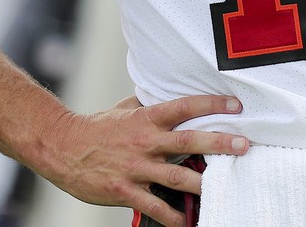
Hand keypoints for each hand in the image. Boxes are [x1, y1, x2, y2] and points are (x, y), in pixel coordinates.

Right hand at [42, 93, 248, 226]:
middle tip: (244, 145)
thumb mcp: (124, 109)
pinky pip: (154, 206)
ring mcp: (135, 168)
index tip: (235, 106)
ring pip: (175, 177)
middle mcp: (144, 142)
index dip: (210, 105)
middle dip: (218, 143)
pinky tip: (189, 221)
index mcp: (146, 119)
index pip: (183, 107)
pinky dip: (173, 216)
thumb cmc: (97, 128)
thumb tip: (168, 91)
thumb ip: (149, 104)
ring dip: (203, 183)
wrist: (61, 147)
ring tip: (225, 187)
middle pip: (187, 141)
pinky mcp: (125, 191)